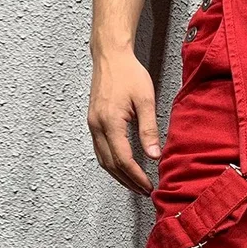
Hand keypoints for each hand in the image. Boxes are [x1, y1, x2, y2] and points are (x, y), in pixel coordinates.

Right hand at [87, 48, 159, 195]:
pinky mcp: (93, 122)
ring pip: (103, 160)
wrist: (110, 56)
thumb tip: (154, 155)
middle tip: (144, 191)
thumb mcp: (145, 100)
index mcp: (110, 122)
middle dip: (128, 181)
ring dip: (119, 176)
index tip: (149, 186)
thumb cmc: (129, 74)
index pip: (123, 159)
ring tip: (136, 185)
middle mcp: (97, 126)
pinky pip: (100, 150)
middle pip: (111, 164)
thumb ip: (149, 130)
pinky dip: (112, 164)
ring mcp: (92, 124)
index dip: (136, 176)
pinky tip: (123, 168)